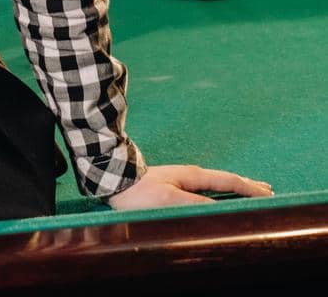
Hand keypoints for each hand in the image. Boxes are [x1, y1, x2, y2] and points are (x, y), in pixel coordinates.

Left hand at [109, 164, 273, 209]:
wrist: (117, 179)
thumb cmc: (141, 191)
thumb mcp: (170, 200)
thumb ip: (195, 204)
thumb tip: (219, 209)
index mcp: (193, 175)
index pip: (228, 181)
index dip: (249, 188)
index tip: (268, 193)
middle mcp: (191, 174)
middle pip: (226, 179)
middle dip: (247, 184)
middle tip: (267, 190)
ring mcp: (184, 178)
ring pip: (217, 183)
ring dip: (236, 186)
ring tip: (250, 190)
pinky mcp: (176, 184)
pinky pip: (207, 187)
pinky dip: (222, 190)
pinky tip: (220, 195)